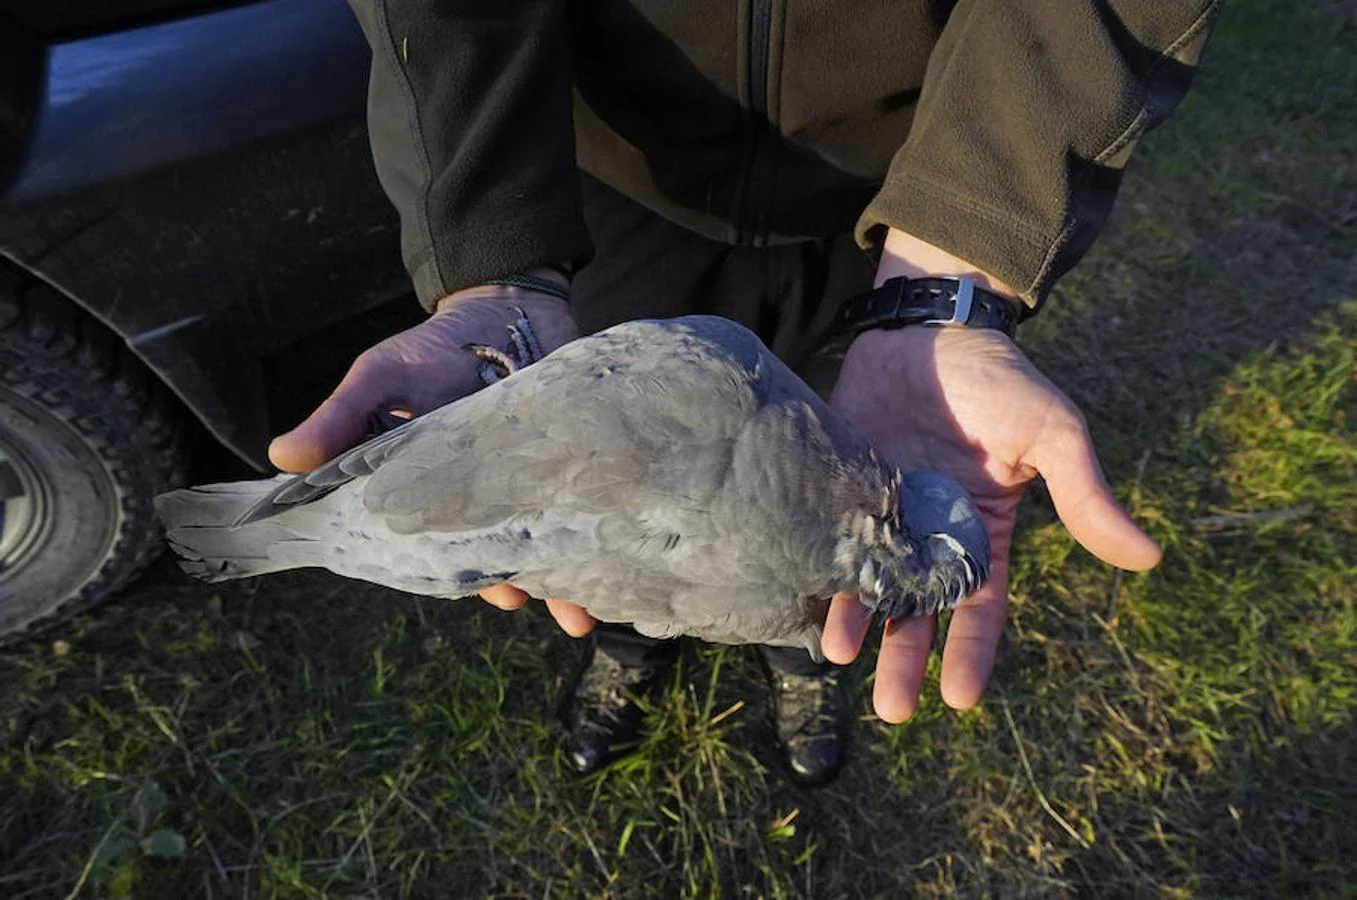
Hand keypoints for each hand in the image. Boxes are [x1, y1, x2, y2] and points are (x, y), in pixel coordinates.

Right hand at [268, 285, 597, 636]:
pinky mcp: (579, 461)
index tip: (462, 588)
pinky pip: (590, 508)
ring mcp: (535, 480)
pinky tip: (616, 566)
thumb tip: (282, 458)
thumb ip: (341, 417)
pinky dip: (602, 536)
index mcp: (436, 488)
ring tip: (577, 615)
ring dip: (561, 581)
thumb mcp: (381, 376)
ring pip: (546, 542)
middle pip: (497, 553)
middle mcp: (488, 496)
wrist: (508, 304)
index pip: (436, 543)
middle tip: (517, 597)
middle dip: (508, 581)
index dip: (446, 570)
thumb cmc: (434, 346)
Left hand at [821, 325, 1160, 721]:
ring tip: (835, 658)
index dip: (971, 653)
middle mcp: (929, 533)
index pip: (980, 607)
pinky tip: (798, 600)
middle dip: (905, 658)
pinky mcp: (841, 487)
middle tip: (892, 709)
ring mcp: (882, 511)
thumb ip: (1086, 496)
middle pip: (918, 610)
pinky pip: (828, 539)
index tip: (960, 701)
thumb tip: (1149, 558)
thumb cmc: (1000, 380)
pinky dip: (817, 569)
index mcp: (984, 532)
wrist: (929, 324)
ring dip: (855, 623)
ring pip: (869, 582)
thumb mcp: (1054, 435)